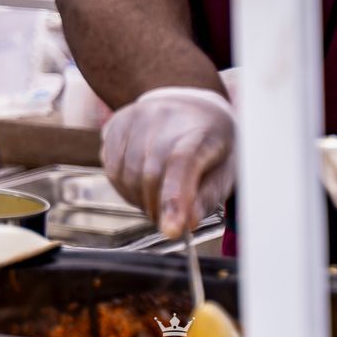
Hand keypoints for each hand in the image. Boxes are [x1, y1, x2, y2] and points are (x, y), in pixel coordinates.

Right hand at [101, 86, 235, 236]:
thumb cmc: (211, 144)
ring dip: (138, 199)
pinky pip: (110, 168)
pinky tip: (140, 187)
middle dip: (156, 208)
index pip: (182, 163)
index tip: (172, 231)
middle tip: (168, 222)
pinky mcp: (114, 124)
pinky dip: (124, 188)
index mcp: (200, 130)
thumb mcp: (225, 171)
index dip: (174, 199)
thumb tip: (187, 223)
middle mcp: (163, 117)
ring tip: (156, 202)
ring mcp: (134, 118)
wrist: (189, 106)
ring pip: (125, 174)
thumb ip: (207, 197)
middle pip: (149, 173)